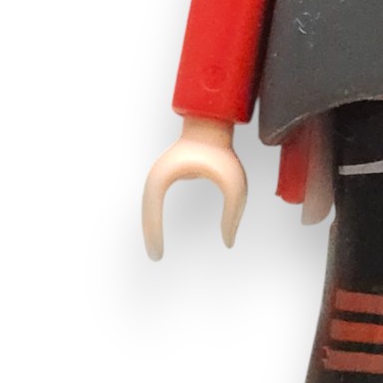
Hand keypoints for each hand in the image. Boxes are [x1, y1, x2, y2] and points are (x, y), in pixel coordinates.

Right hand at [142, 116, 247, 257]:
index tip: (157, 255)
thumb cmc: (224, 154)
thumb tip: (228, 243)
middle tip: (155, 257)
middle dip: (150, 235)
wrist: (212, 125)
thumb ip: (233, 215)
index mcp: (166, 174)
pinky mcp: (167, 174)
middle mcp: (158, 174)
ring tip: (156, 251)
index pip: (152, 210)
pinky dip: (155, 218)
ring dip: (150, 226)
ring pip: (149, 206)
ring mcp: (161, 173)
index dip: (153, 234)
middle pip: (147, 210)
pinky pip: (156, 201)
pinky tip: (158, 233)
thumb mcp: (235, 186)